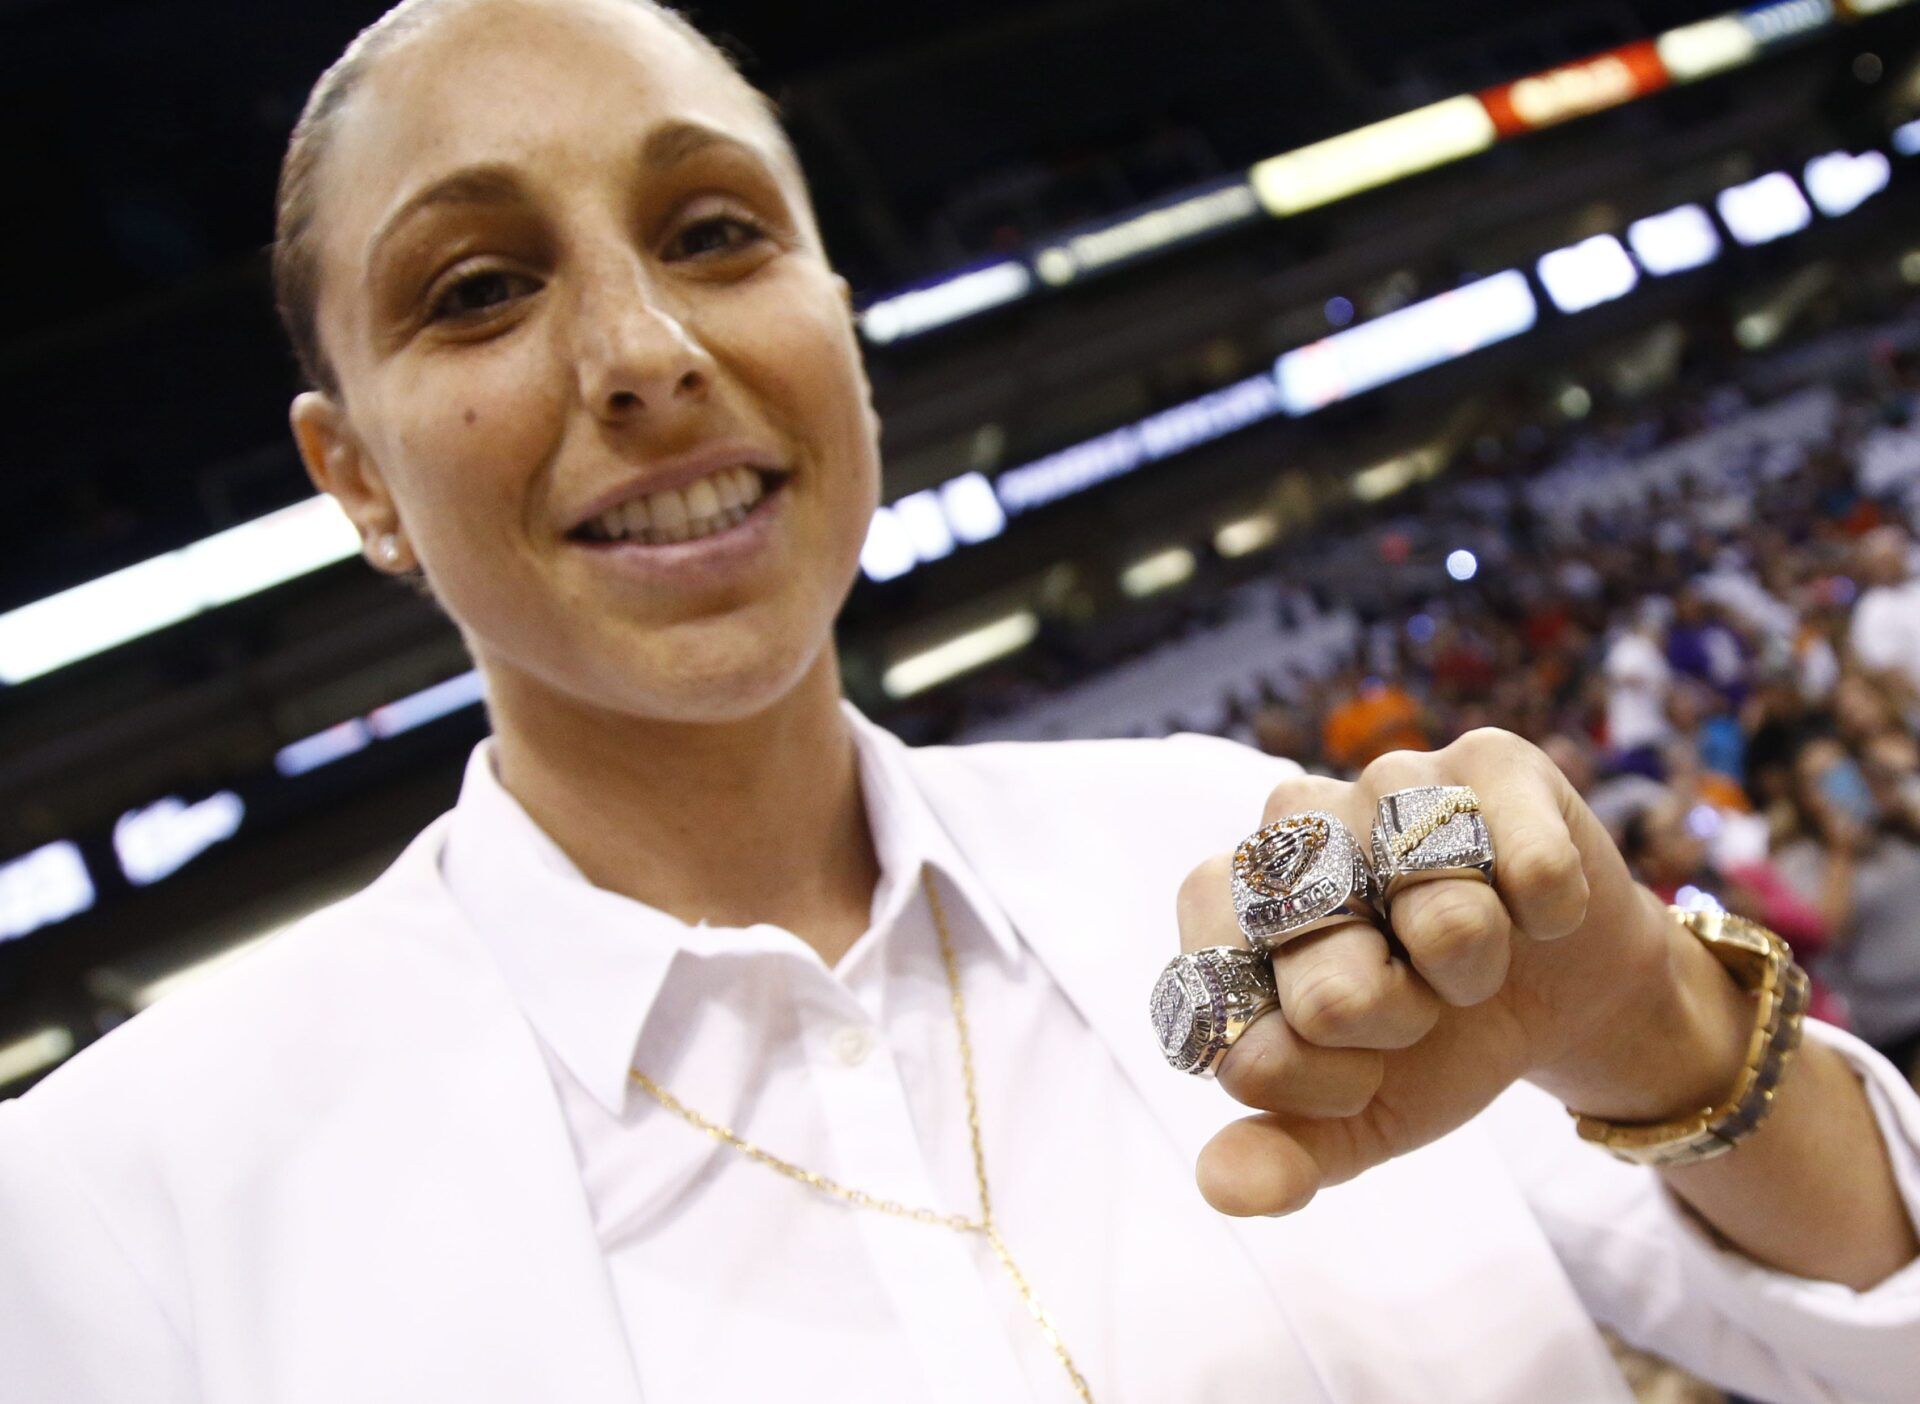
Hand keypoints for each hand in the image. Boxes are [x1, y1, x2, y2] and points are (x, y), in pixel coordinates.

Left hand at [1177, 728, 1741, 1215]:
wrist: (1556, 994)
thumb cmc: (1431, 1042)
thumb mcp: (1357, 1116)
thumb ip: (1285, 1151)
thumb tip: (1224, 1186)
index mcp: (1223, 909)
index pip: (1233, 1029)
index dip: (1313, 1079)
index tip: (1354, 1068)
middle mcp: (1285, 827)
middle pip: (1327, 984)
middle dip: (1392, 1025)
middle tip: (1417, 1006)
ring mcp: (1381, 779)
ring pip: (1438, 918)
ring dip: (1472, 971)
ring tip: (1470, 956)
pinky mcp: (1483, 759)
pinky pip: (1529, 867)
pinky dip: (1546, 916)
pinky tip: (1534, 911)